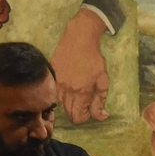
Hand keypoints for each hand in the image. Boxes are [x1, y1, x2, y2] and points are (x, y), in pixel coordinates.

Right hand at [53, 8, 109, 122]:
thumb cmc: (94, 59)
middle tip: (85, 101)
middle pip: (68, 113)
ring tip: (77, 92)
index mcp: (81, 92)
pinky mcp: (51, 75)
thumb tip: (102, 116)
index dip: (85, 117)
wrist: (79, 38)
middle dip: (77, 111)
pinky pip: (54, 91)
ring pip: (60, 103)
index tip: (90, 109)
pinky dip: (61, 94)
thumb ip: (100, 100)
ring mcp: (56, 82)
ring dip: (69, 103)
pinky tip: (69, 85)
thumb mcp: (103, 80)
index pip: (78, 117)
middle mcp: (66, 90)